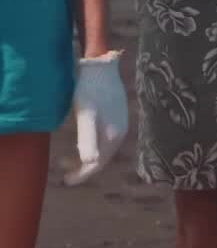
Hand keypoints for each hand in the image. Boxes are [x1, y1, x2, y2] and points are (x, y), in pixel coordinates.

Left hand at [64, 50, 128, 185]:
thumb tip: (90, 163)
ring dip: (88, 155)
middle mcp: (121, 133)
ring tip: (71, 156)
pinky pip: (106, 138)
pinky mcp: (118, 115)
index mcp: (113, 135)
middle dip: (83, 167)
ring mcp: (121, 123)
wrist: (101, 66)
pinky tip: (83, 138)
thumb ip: (88, 139)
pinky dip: (94, 144)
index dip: (81, 175)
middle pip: (102, 158)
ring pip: (104, 148)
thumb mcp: (85, 115)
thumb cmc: (90, 90)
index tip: (65, 180)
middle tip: (64, 169)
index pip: (97, 165)